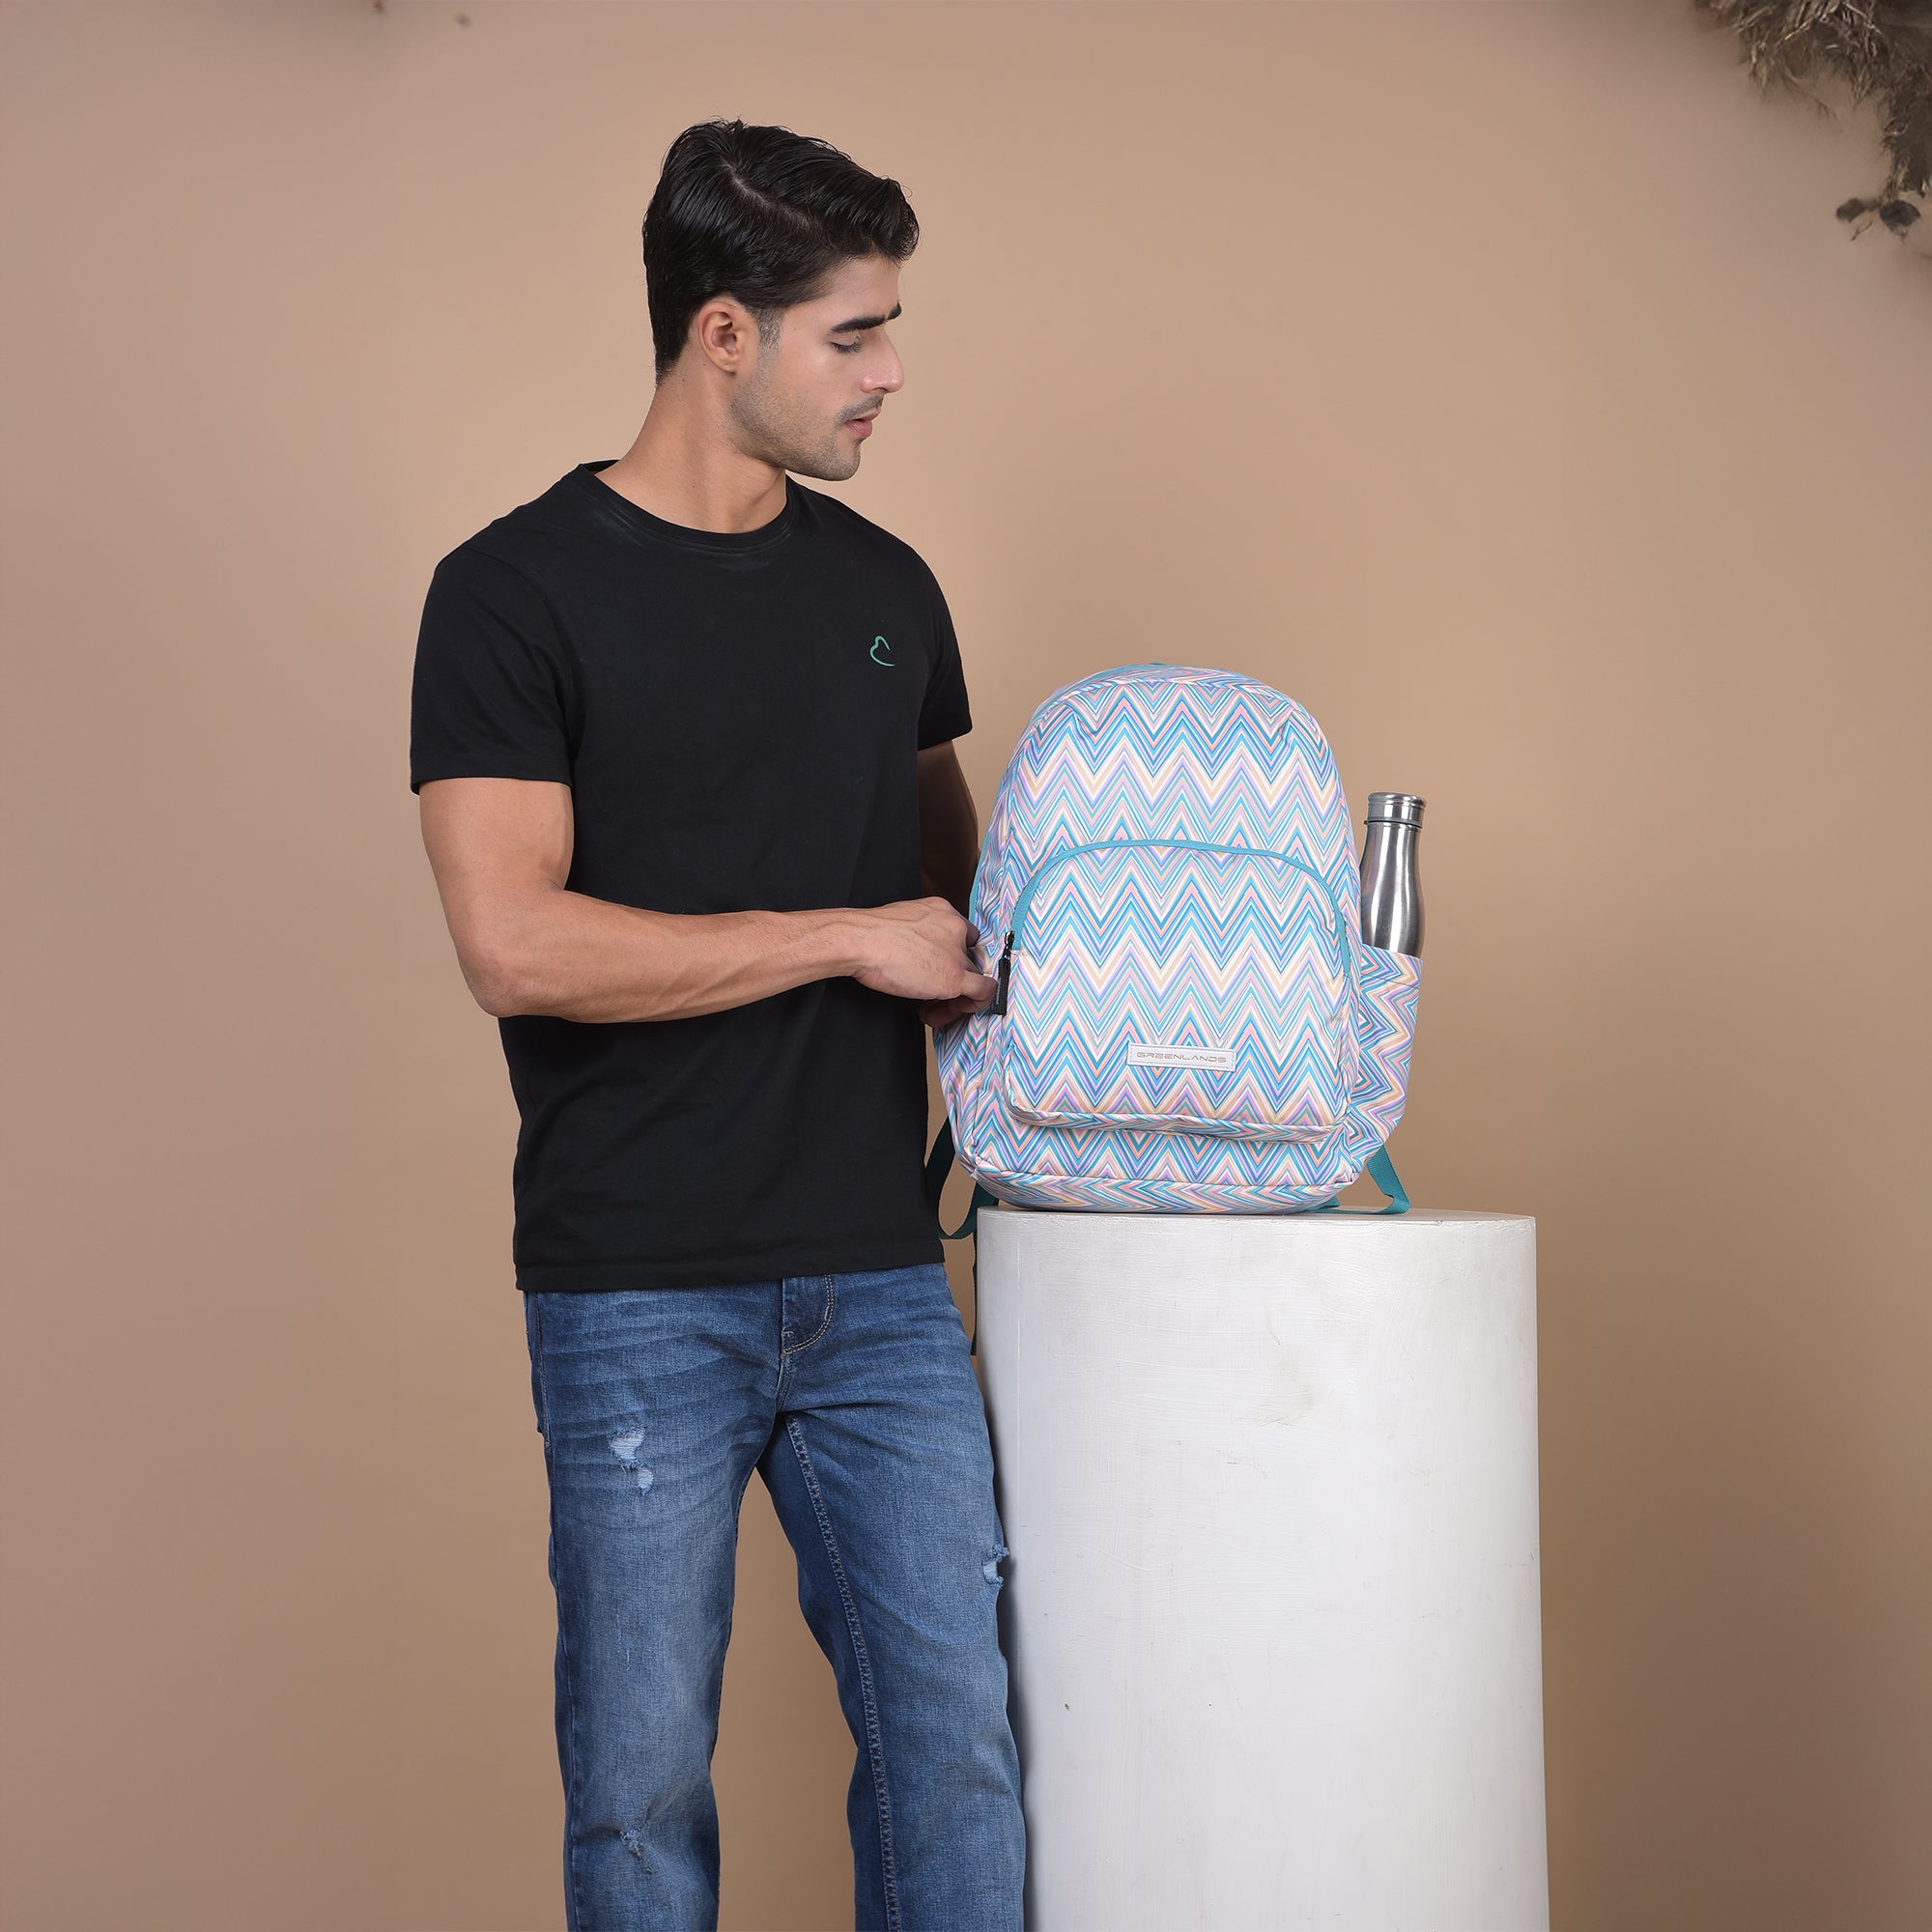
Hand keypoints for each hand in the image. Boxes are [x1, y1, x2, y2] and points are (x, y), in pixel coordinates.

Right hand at [850, 896, 996, 1026]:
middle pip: (969, 959)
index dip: (953, 959)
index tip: (938, 973)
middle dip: (953, 981)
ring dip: (955, 998)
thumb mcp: (902, 923)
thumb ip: (919, 935)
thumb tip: (918, 957)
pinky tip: (945, 1014)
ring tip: (930, 1010)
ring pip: (974, 978)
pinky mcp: (955, 976)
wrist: (861, 941)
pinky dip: (972, 1005)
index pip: (963, 937)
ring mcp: (957, 952)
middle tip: (932, 997)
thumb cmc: (869, 934)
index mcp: (942, 911)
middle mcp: (955, 927)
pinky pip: (982, 992)